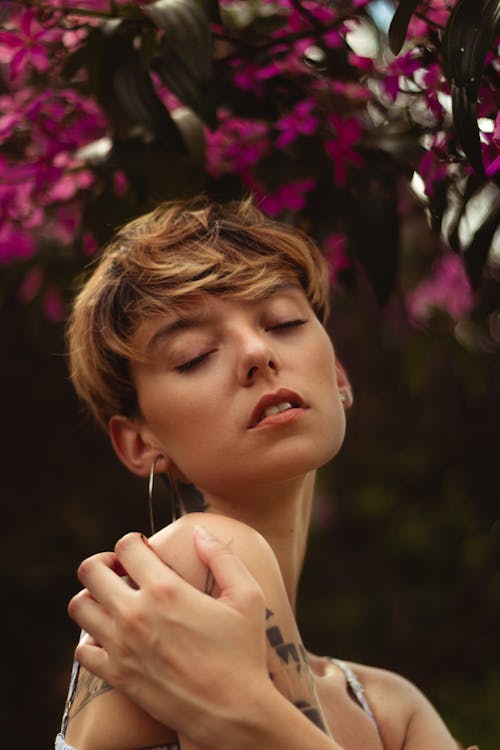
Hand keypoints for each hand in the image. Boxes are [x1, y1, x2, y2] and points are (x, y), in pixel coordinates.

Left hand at [68, 525, 270, 747]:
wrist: (232, 712)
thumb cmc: (244, 652)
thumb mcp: (247, 596)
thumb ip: (222, 556)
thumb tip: (200, 532)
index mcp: (165, 589)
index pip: (126, 546)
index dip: (134, 541)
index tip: (145, 550)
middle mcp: (135, 614)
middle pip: (90, 570)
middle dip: (104, 562)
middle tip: (123, 571)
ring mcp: (121, 646)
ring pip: (79, 607)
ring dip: (92, 596)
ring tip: (114, 600)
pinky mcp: (117, 676)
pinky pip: (82, 649)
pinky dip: (91, 638)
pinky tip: (113, 636)